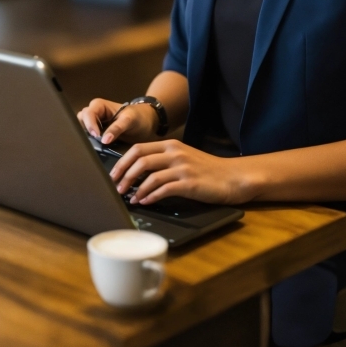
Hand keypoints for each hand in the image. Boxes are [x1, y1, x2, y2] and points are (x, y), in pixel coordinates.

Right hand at [77, 98, 157, 143]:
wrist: (145, 124)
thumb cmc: (138, 117)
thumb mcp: (129, 121)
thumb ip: (116, 128)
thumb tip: (104, 140)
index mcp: (99, 105)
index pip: (88, 114)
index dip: (90, 125)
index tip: (96, 136)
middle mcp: (94, 114)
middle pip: (80, 121)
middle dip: (84, 131)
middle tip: (92, 142)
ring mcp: (94, 125)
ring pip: (82, 130)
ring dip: (86, 138)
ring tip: (93, 146)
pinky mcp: (96, 135)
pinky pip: (88, 138)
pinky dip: (89, 143)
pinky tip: (94, 149)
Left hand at [109, 140, 245, 204]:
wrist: (231, 176)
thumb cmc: (206, 169)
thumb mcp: (183, 157)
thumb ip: (163, 159)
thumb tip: (138, 170)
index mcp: (171, 144)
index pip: (138, 148)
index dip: (122, 161)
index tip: (114, 174)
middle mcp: (175, 153)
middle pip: (140, 160)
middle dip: (124, 175)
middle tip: (117, 188)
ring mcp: (182, 167)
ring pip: (149, 175)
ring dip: (135, 188)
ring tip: (129, 198)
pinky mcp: (189, 183)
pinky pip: (163, 189)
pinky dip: (150, 196)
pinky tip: (145, 202)